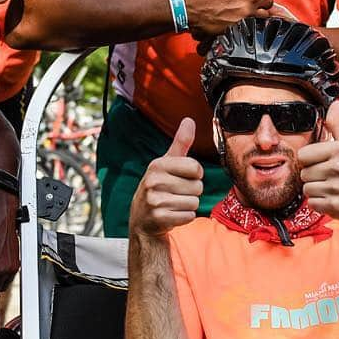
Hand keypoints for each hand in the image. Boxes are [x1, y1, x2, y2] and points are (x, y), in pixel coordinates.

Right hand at [130, 118, 204, 236]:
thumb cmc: (158, 186)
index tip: (184, 177)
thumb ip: (181, 142)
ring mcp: (155, 201)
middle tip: (176, 193)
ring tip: (173, 204)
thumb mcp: (166, 163)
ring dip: (188, 205)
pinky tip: (172, 214)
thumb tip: (189, 120)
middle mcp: (154, 181)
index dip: (195, 174)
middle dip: (192, 191)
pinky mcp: (159, 218)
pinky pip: (189, 216)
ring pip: (194, 202)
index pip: (195, 167)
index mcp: (158, 165)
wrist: (141, 218)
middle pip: (197, 186)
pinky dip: (185, 217)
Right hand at [184, 0, 272, 42]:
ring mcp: (246, 13)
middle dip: (262, 4)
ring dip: (259, 16)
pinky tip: (243, 24)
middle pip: (268, 2)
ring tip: (249, 16)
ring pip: (265, 16)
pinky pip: (255, 27)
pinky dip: (251, 26)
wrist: (188, 8)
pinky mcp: (241, 27)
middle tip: (255, 6)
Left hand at [298, 101, 338, 222]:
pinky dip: (319, 202)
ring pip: (307, 188)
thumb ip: (338, 124)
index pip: (304, 154)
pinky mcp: (335, 205)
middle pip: (304, 172)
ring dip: (316, 189)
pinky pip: (312, 202)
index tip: (321, 161)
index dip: (311, 158)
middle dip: (314, 174)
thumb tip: (335, 104)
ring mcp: (337, 188)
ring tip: (331, 186)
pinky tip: (332, 197)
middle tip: (329, 175)